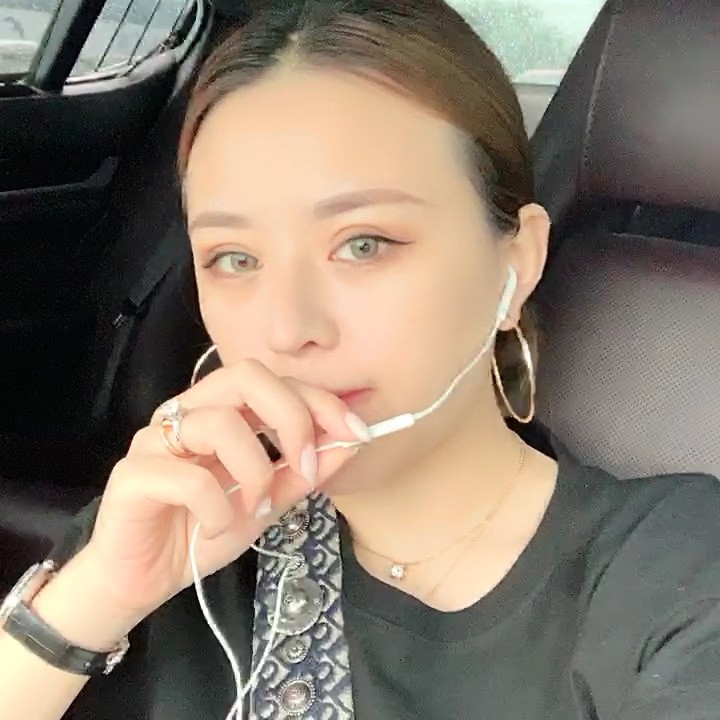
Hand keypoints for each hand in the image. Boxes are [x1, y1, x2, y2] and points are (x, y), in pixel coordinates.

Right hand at [79, 359, 366, 619]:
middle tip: (305, 464)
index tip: (357, 432)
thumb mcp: (267, 502)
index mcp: (221, 412)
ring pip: (219, 422)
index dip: (320, 401)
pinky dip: (217, 508)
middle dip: (291, 416)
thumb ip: (303, 472)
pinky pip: (187, 477)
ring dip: (254, 470)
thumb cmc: (202, 531)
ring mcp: (156, 439)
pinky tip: (216, 530)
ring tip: (254, 508)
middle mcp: (188, 413)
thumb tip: (350, 443)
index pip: (275, 382)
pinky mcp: (133, 475)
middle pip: (245, 376)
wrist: (143, 580)